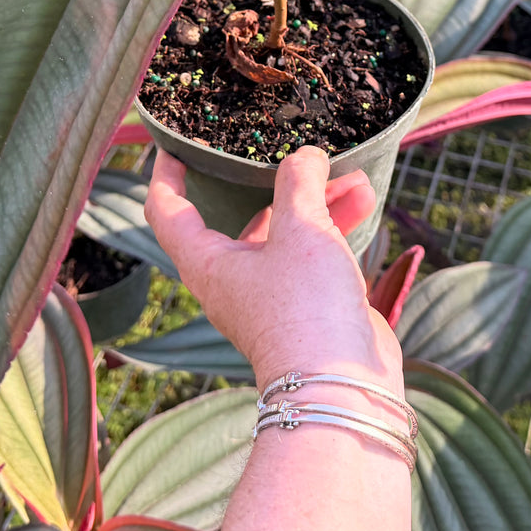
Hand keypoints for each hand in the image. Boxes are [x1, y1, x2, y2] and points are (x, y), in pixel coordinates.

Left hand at [145, 147, 403, 391]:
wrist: (343, 386)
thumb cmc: (306, 309)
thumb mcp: (301, 229)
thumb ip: (300, 181)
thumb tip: (307, 156)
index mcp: (207, 262)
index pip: (167, 210)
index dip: (166, 174)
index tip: (174, 144)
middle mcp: (232, 278)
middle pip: (238, 214)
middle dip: (268, 178)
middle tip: (283, 146)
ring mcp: (270, 294)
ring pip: (286, 230)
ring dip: (316, 199)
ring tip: (352, 173)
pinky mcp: (306, 304)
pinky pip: (314, 252)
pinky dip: (334, 224)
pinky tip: (364, 201)